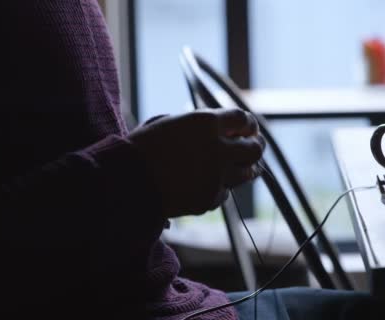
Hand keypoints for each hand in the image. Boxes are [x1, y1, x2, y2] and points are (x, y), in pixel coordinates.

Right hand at [128, 109, 264, 217]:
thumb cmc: (142, 147)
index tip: (248, 128)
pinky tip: (213, 184)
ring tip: (244, 167)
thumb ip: (198, 125)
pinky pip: (226, 192)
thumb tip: (218, 128)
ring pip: (247, 172)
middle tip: (255, 147)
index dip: (248, 124)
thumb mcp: (170, 123)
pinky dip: (222, 188)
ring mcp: (217, 175)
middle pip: (254, 147)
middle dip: (256, 146)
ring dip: (247, 168)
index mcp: (206, 122)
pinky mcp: (211, 198)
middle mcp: (218, 148)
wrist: (128, 181)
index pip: (243, 119)